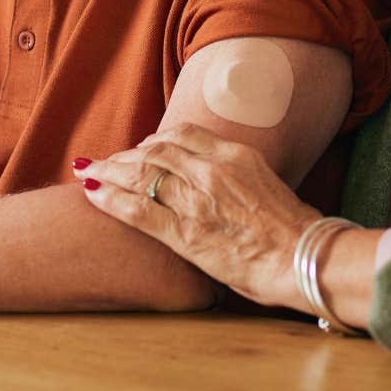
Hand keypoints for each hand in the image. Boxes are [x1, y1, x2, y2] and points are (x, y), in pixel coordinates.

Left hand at [73, 123, 319, 308]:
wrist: (302, 257)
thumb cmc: (292, 229)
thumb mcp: (266, 184)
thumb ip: (236, 176)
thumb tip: (221, 182)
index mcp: (233, 155)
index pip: (181, 134)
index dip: (154, 139)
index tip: (141, 148)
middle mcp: (210, 169)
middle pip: (153, 151)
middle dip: (124, 155)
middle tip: (105, 161)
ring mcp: (195, 199)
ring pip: (138, 174)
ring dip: (108, 172)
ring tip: (89, 172)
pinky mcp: (183, 232)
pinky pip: (135, 209)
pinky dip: (108, 198)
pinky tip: (91, 193)